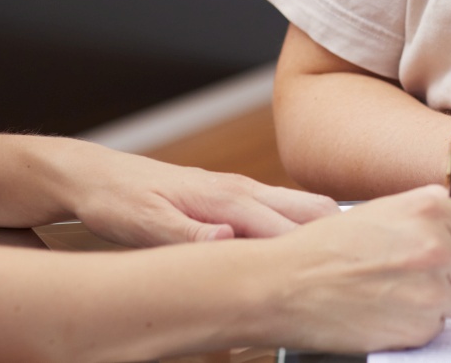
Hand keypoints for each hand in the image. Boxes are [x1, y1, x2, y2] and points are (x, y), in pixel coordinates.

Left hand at [56, 141, 338, 245]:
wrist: (95, 176)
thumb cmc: (117, 200)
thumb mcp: (144, 223)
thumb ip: (188, 233)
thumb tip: (229, 240)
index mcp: (225, 196)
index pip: (285, 226)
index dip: (315, 249)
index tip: (337, 273)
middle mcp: (240, 190)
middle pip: (308, 209)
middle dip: (335, 235)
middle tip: (356, 268)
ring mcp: (238, 192)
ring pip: (297, 208)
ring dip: (319, 232)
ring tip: (340, 264)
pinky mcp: (230, 200)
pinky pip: (278, 212)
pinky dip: (300, 229)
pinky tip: (303, 254)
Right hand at [264, 186, 450, 352]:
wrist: (286, 284)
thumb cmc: (328, 245)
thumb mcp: (385, 210)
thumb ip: (433, 213)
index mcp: (431, 208)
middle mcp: (437, 247)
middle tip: (434, 271)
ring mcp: (430, 291)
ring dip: (443, 300)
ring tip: (402, 288)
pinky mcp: (418, 328)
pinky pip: (440, 327)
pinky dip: (421, 321)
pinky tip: (390, 307)